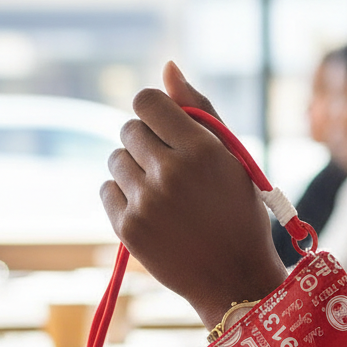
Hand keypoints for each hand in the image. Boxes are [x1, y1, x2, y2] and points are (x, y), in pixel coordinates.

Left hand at [101, 62, 286, 328]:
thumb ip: (200, 109)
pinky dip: (123, 196)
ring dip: (133, 169)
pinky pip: (107, 189)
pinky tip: (151, 211)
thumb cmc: (238, 212)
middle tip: (169, 167)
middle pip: (129, 128)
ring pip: (115, 159)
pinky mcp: (128, 228)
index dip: (154, 110)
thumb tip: (167, 66)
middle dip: (145, 141)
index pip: (148, 101)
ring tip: (162, 192)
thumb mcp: (232, 158)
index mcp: (202, 149)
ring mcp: (146, 202)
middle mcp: (171, 172)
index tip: (165, 126)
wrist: (234, 279)